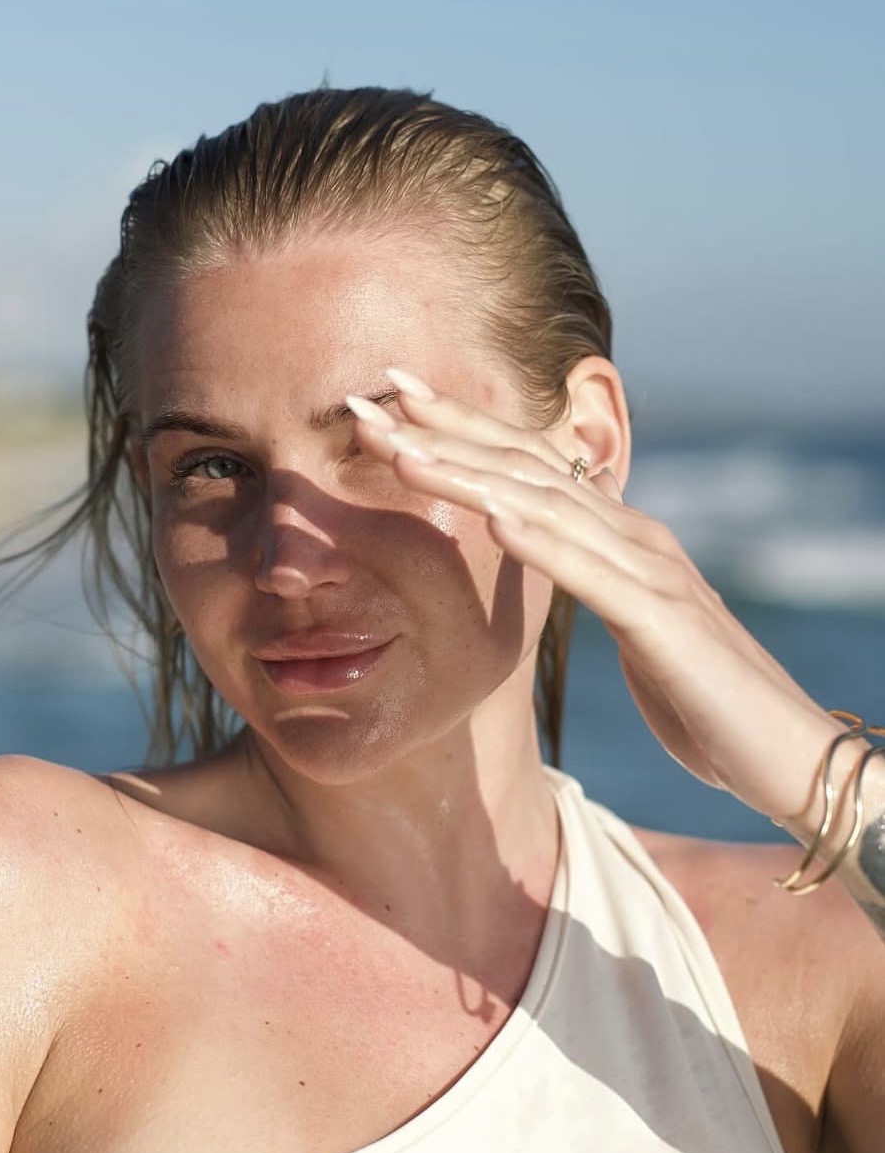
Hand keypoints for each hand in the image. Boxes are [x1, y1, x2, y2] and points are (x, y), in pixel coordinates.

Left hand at [347, 369, 836, 830]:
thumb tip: (548, 548)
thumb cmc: (706, 697)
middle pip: (523, 467)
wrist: (789, 753)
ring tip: (401, 450)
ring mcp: (653, 573)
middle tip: (365, 401)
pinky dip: (542, 544)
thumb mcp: (635, 623)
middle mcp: (634, 537)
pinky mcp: (666, 622)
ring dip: (469, 475)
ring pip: (547, 507)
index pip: (527, 466)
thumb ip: (594, 578)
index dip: (458, 427)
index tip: (392, 399)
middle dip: (441, 430)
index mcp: (619, 537)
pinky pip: (595, 577)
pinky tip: (492, 520)